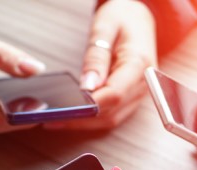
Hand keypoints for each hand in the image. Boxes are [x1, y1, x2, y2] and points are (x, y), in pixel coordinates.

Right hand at [0, 26, 45, 132]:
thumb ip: (2, 55)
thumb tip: (34, 69)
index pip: (1, 120)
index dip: (25, 118)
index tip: (44, 107)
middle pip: (2, 125)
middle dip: (26, 117)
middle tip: (48, 101)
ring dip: (16, 113)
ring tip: (37, 97)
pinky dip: (5, 108)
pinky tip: (17, 95)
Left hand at [45, 0, 155, 129]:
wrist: (137, 18)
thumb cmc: (123, 18)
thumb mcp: (105, 29)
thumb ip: (96, 58)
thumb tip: (87, 88)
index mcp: (140, 65)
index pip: (114, 94)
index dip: (90, 105)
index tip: (67, 110)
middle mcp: (144, 84)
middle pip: (111, 113)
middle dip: (81, 119)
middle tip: (53, 118)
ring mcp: (139, 95)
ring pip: (110, 120)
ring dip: (84, 124)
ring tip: (56, 119)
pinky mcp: (131, 100)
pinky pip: (111, 116)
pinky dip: (91, 120)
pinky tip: (72, 116)